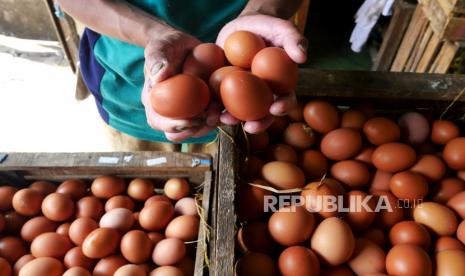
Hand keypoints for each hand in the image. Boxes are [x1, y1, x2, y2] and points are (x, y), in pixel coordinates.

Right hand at [142, 30, 219, 141]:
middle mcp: (170, 112)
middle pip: (179, 132)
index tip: (190, 118)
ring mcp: (188, 112)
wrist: (186, 45)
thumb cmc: (168, 45)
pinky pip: (212, 119)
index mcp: (155, 101)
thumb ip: (156, 58)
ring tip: (221, 112)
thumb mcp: (160, 46)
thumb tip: (158, 77)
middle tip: (210, 116)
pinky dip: (221, 117)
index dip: (173, 125)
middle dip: (196, 129)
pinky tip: (229, 110)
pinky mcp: (204, 108)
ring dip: (210, 125)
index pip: (158, 121)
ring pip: (197, 129)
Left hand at [216, 14, 306, 133]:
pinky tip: (208, 108)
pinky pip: (220, 100)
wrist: (243, 26)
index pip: (285, 98)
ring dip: (232, 119)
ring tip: (224, 120)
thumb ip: (293, 39)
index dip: (283, 106)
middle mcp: (262, 93)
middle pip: (263, 113)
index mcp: (280, 84)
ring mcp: (242, 94)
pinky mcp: (224, 89)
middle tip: (250, 126)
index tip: (276, 108)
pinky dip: (214, 106)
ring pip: (239, 112)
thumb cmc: (268, 27)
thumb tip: (302, 57)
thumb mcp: (282, 28)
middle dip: (258, 123)